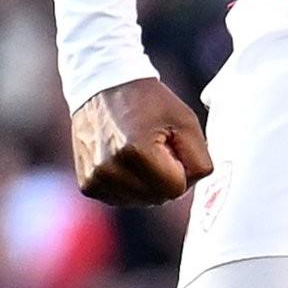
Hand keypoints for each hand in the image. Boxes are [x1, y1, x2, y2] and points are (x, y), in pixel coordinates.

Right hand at [72, 76, 209, 203]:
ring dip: (148, 183)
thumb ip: (200, 160)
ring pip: (141, 202)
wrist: (104, 86)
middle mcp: (110, 170)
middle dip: (165, 178)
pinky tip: (125, 161)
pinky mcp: (87, 185)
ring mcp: (95, 180)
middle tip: (155, 147)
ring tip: (138, 152)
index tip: (171, 146)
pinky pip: (122, 199)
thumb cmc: (149, 102)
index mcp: (136, 152)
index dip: (181, 169)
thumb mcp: (186, 121)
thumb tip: (192, 187)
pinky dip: (130, 186)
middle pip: (159, 198)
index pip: (177, 189)